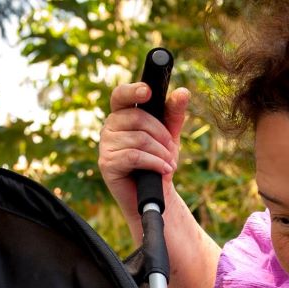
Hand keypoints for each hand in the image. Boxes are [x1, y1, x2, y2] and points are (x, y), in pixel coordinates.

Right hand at [98, 81, 190, 223]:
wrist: (154, 196)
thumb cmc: (158, 163)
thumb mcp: (169, 136)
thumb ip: (174, 114)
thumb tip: (183, 92)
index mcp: (121, 115)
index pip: (121, 95)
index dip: (132, 91)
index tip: (148, 92)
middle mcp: (109, 127)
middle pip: (137, 117)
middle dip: (161, 134)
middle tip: (173, 149)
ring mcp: (105, 145)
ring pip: (139, 139)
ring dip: (161, 152)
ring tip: (169, 164)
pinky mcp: (107, 163)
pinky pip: (134, 156)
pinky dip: (154, 163)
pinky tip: (164, 170)